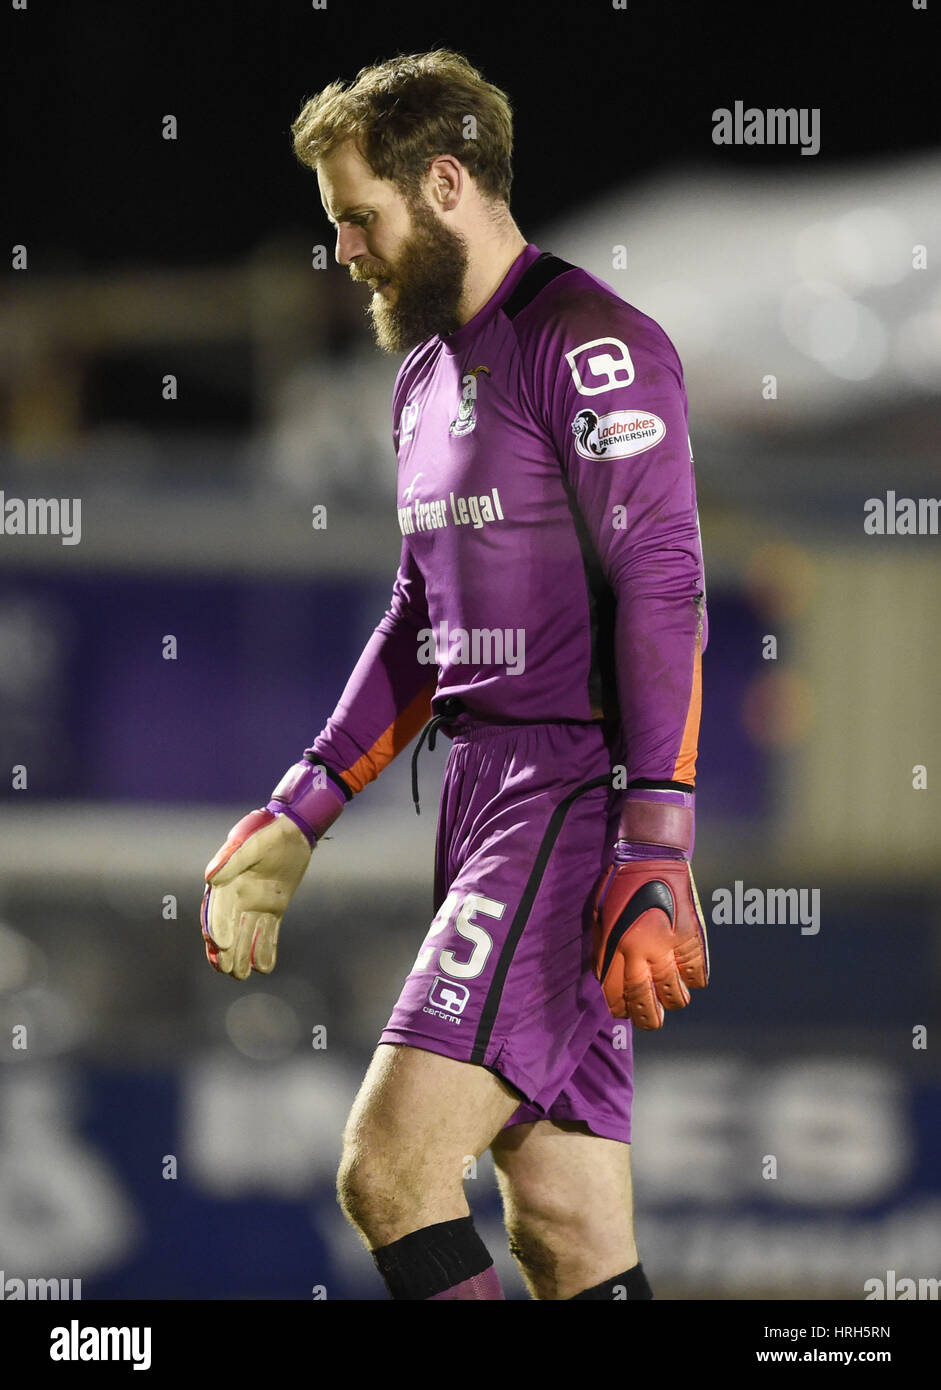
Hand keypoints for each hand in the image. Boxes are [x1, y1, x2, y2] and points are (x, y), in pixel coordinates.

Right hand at [200, 810, 310, 978]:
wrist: (292, 830)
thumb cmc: (266, 832)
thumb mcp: (249, 842)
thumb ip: (231, 859)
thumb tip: (210, 879)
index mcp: (226, 883)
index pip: (217, 911)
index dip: (217, 928)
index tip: (221, 945)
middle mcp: (237, 897)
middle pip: (228, 929)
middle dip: (226, 951)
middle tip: (228, 970)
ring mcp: (255, 905)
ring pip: (246, 936)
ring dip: (243, 956)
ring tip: (241, 975)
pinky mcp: (273, 908)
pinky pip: (268, 933)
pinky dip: (265, 950)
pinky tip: (265, 967)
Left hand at [591, 788, 708, 1027]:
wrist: (649, 855)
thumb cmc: (619, 884)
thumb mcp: (601, 918)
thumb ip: (605, 949)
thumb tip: (608, 978)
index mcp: (614, 949)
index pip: (617, 995)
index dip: (622, 1009)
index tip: (625, 1012)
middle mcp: (641, 954)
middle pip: (645, 1003)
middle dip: (647, 1018)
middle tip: (650, 1020)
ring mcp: (668, 948)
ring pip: (675, 996)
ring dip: (673, 1001)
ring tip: (671, 1000)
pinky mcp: (692, 939)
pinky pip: (698, 975)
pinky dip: (694, 980)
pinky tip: (689, 976)